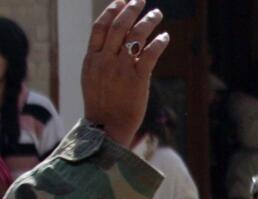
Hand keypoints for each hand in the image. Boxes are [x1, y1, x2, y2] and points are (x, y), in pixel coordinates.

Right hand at [82, 0, 169, 146]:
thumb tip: (114, 43)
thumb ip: (100, 59)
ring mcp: (120, 69)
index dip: (111, 11)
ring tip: (157, 14)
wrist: (107, 127)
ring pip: (135, 36)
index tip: (121, 1)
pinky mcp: (137, 79)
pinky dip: (159, 42)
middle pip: (118, 26)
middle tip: (141, 0)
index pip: (100, 27)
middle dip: (131, 9)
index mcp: (92, 58)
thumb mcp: (92, 78)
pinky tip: (165, 36)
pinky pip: (150, 54)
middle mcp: (105, 60)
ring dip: (148, 21)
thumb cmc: (102, 104)